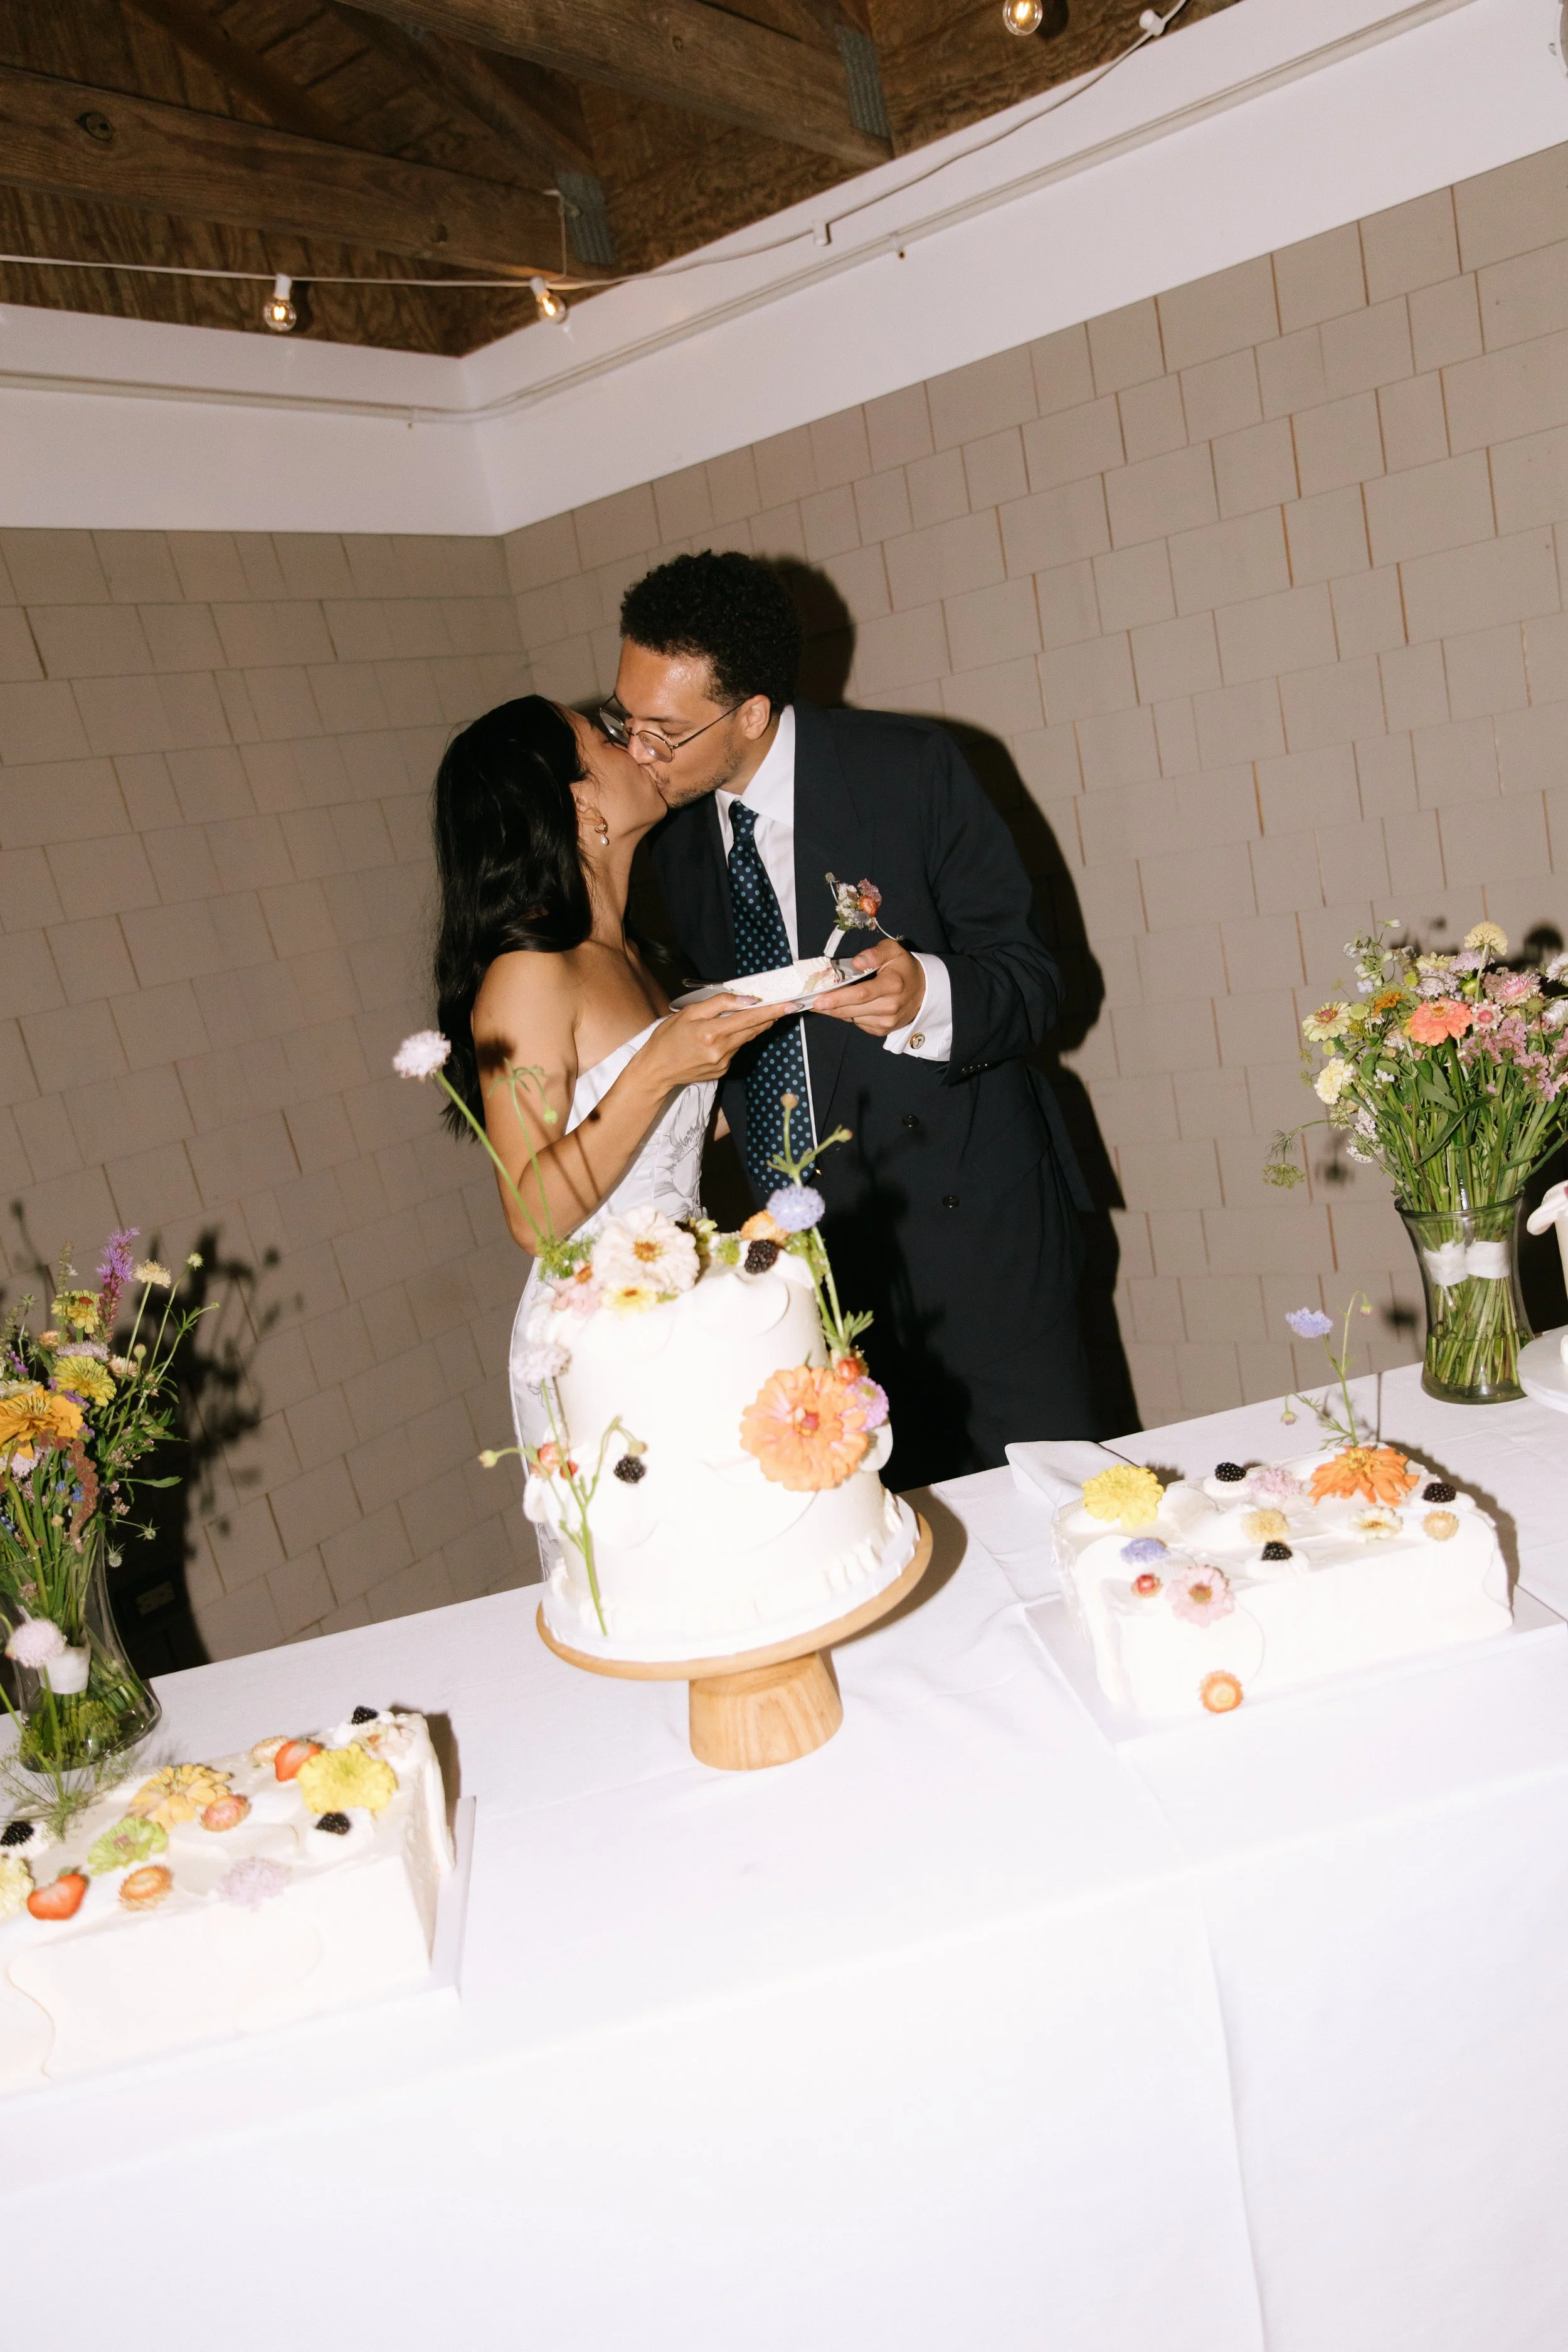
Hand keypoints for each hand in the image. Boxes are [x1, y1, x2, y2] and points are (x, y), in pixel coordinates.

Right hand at [637, 994, 786, 1089]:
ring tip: (754, 1014)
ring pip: (746, 1039)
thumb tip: (746, 999)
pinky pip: (736, 1049)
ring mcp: (724, 1063)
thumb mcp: (688, 1012)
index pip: (749, 1018)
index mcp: (711, 1033)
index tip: (791, 1005)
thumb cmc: (668, 1037)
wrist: (656, 1070)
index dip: (772, 1011)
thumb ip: (718, 1004)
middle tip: (785, 1005)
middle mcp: (721, 1050)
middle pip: (753, 1029)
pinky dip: (736, 1039)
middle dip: (770, 1017)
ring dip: (752, 1026)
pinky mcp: (723, 1070)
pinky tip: (725, 1034)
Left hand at [814, 940, 926, 1036]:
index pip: (861, 994)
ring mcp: (887, 1022)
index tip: (818, 1000)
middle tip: (809, 1002)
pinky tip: (844, 1006)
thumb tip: (857, 963)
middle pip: (852, 1009)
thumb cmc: (903, 968)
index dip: (837, 998)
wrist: (924, 991)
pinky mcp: (882, 1030)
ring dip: (835, 1011)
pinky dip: (848, 1015)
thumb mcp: (893, 951)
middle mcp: (890, 1007)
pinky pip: (857, 1024)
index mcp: (892, 985)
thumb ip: (874, 954)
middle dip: (828, 1007)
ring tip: (823, 1002)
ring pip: (851, 1018)